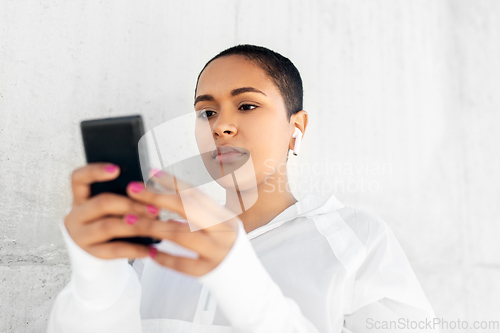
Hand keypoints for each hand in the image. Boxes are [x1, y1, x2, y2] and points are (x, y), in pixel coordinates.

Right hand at [65, 162, 164, 259]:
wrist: (93, 254)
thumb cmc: (108, 221)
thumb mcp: (110, 207)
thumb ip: (123, 196)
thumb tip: (149, 190)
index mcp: (81, 198)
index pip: (79, 178)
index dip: (95, 171)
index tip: (116, 169)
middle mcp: (76, 216)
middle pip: (101, 204)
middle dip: (131, 204)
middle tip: (155, 208)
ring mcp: (81, 236)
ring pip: (108, 227)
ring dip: (136, 225)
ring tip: (155, 224)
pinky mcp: (91, 254)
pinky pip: (114, 250)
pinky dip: (135, 249)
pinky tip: (151, 249)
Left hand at [125, 170, 239, 276]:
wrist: (246, 279)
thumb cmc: (227, 249)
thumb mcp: (221, 226)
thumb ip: (198, 215)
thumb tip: (165, 199)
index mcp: (225, 216)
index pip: (196, 194)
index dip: (173, 181)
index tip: (151, 172)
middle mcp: (222, 231)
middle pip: (187, 208)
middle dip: (157, 197)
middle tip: (133, 190)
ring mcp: (216, 252)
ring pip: (180, 235)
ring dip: (152, 226)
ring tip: (130, 221)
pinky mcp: (208, 272)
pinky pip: (181, 263)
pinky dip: (164, 257)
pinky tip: (149, 252)